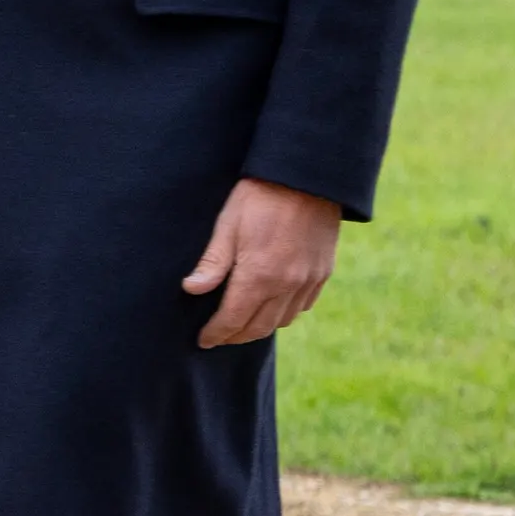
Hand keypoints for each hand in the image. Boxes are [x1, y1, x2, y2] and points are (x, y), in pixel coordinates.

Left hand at [182, 178, 341, 347]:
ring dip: (260, 327)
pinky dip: (285, 313)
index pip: (232, 319)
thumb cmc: (260, 195)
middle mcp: (286, 285)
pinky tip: (273, 306)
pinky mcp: (323, 273)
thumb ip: (213, 263)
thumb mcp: (228, 224)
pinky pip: (303, 306)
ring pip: (282, 321)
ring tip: (244, 324)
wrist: (307, 175)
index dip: (216, 333)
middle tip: (220, 336)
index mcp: (259, 276)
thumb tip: (192, 289)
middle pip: (258, 328)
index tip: (204, 340)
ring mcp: (308, 281)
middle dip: (236, 336)